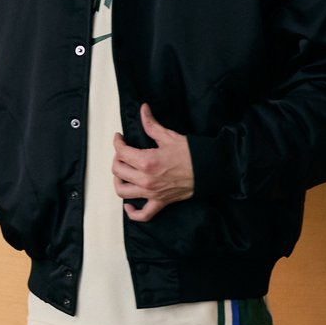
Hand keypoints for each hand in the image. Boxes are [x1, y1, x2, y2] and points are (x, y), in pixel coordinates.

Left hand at [112, 104, 193, 222]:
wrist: (208, 169)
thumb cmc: (191, 154)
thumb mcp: (169, 136)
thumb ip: (151, 124)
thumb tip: (143, 110)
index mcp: (146, 161)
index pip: (121, 151)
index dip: (117, 142)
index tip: (120, 138)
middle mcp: (146, 179)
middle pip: (118, 170)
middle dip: (117, 158)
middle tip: (123, 152)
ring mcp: (151, 193)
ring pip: (122, 191)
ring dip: (118, 181)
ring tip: (122, 173)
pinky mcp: (160, 203)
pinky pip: (142, 215)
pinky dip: (133, 212)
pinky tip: (129, 205)